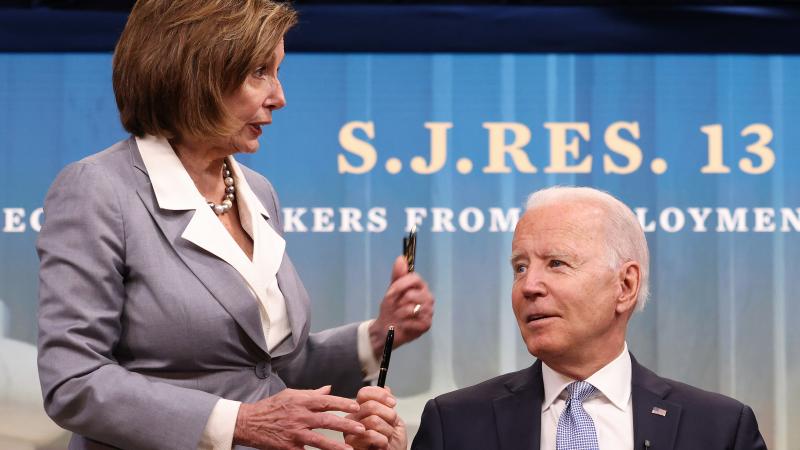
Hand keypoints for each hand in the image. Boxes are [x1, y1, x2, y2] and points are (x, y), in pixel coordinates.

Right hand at [233, 386, 364, 449]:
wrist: (248, 422)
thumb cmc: (271, 407)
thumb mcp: (291, 394)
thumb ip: (311, 393)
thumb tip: (329, 389)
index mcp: (301, 401)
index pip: (326, 401)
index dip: (342, 403)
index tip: (356, 406)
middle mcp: (299, 416)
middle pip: (326, 420)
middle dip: (345, 425)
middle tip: (361, 428)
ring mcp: (294, 433)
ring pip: (319, 440)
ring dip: (336, 446)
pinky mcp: (288, 447)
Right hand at [344, 386, 407, 449]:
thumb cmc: (392, 442)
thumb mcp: (394, 420)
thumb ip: (388, 404)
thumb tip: (386, 388)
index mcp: (361, 409)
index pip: (364, 392)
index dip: (381, 395)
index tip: (392, 403)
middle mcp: (353, 417)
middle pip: (370, 405)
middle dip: (389, 415)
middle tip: (391, 425)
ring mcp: (351, 430)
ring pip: (373, 420)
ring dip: (387, 430)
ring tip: (386, 437)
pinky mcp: (351, 443)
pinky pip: (370, 434)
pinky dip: (382, 440)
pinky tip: (382, 444)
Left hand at [370, 256, 434, 357]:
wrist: (387, 328)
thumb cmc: (392, 307)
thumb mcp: (392, 290)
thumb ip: (398, 275)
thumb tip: (401, 258)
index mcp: (421, 287)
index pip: (415, 278)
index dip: (400, 285)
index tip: (391, 292)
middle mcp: (428, 298)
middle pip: (411, 294)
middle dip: (398, 301)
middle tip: (395, 306)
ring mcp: (429, 312)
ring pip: (411, 308)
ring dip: (399, 313)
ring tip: (398, 316)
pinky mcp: (426, 325)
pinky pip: (412, 321)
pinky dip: (403, 323)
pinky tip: (402, 324)